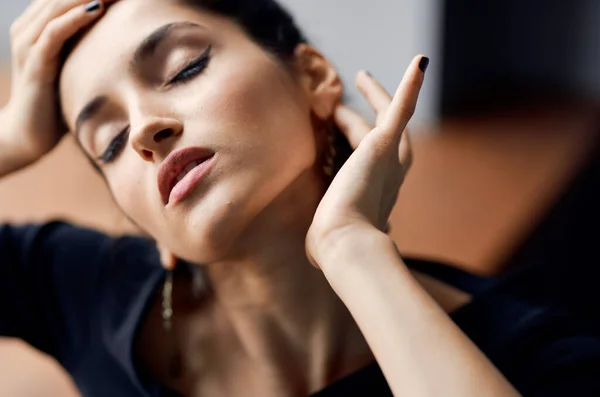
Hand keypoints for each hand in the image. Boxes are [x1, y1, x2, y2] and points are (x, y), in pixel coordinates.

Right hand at [1, 0, 115, 163]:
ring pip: (57, 7)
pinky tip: (96, 9)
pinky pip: (53, 33)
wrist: (29, 134)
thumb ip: (87, 49)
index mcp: (37, 27)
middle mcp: (29, 29)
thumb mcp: (73, 68)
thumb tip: (123, 42)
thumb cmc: (57, 102)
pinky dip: (74, 18)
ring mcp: (29, 45)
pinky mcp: (35, 64)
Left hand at [306, 55, 427, 267]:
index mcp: (375, 197)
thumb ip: (325, 239)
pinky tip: (420, 62)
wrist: (344, 245)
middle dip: (367, 116)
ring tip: (363, 75)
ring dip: (381, 96)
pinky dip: (410, 87)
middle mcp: (389, 178)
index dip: (355, 146)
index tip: (340, 135)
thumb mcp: (325, 241)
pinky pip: (400, 111)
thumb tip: (316, 255)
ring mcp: (389, 161)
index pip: (366, 163)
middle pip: (382, 137)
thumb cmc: (331, 248)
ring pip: (390, 120)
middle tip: (349, 100)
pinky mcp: (383, 146)